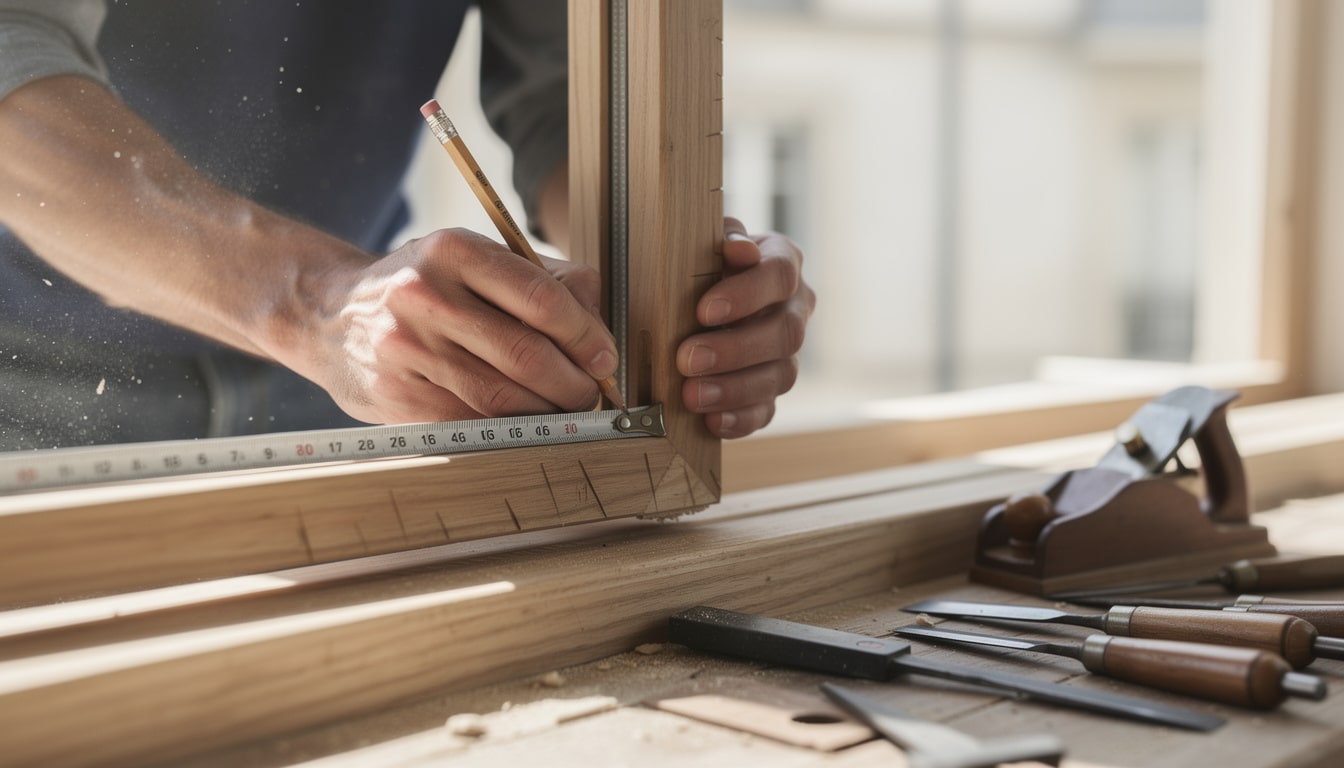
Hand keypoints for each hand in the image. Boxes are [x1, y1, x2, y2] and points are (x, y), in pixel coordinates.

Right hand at [307, 228, 618, 423]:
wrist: (329, 316)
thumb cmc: (423, 288)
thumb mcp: (472, 261)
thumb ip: (541, 278)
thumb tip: (599, 318)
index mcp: (453, 251)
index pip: (541, 298)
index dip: (585, 335)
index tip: (604, 357)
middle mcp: (425, 296)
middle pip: (526, 354)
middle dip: (574, 383)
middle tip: (592, 394)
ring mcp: (407, 350)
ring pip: (502, 398)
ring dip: (549, 413)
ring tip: (565, 411)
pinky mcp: (397, 397)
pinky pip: (472, 424)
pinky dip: (510, 430)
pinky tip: (525, 425)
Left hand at [677, 218, 814, 437]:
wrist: (698, 299)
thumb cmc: (701, 263)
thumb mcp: (705, 240)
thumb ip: (722, 239)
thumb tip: (741, 250)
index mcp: (783, 264)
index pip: (779, 276)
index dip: (746, 295)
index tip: (704, 311)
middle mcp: (795, 309)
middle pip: (784, 333)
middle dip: (735, 349)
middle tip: (688, 358)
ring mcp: (787, 354)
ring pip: (780, 376)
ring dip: (734, 388)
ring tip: (692, 394)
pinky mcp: (770, 392)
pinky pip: (766, 411)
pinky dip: (739, 419)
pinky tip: (711, 421)